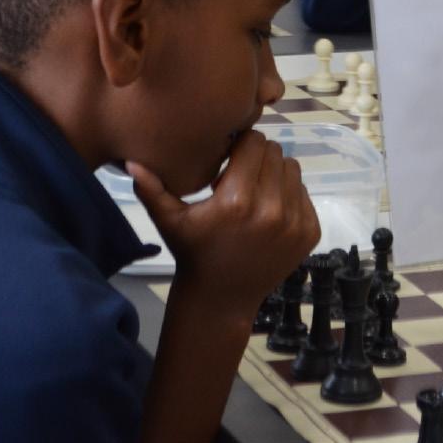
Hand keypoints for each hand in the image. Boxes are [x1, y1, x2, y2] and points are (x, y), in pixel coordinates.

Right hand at [128, 131, 319, 316]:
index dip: (242, 145)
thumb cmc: (194, 253)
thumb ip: (151, 189)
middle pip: (275, 153)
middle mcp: (272, 208)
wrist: (222, 300)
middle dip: (258, 158)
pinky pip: (304, 193)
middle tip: (242, 174)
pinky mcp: (310, 232)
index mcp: (238, 200)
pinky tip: (268, 210)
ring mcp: (295, 221)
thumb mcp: (169, 222)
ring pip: (293, 170)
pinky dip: (289, 195)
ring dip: (275, 174)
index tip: (231, 157)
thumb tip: (132, 161)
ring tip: (255, 190)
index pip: (255, 143)